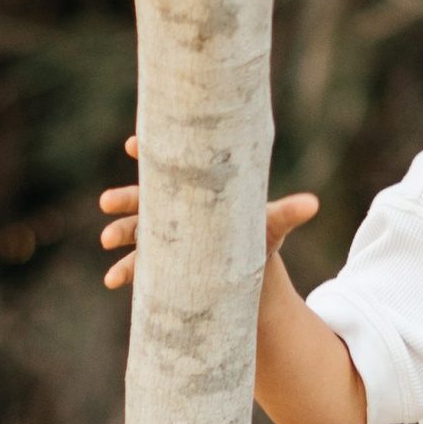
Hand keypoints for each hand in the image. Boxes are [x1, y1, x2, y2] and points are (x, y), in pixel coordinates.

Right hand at [98, 135, 319, 293]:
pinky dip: (123, 272)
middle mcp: (172, 210)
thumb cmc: (255, 238)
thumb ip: (287, 213)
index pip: (171, 164)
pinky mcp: (158, 265)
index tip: (134, 143)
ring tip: (107, 239)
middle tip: (107, 201)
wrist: (245, 271)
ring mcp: (161, 237)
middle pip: (143, 198)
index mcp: (196, 190)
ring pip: (134, 230)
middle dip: (125, 198)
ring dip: (119, 232)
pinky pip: (137, 267)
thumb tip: (315, 204)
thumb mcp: (270, 225)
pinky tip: (111, 281)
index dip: (151, 151)